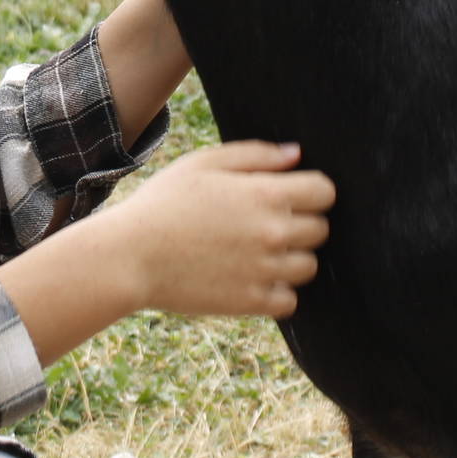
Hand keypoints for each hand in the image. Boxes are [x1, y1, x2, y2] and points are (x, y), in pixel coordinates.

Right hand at [105, 141, 335, 318]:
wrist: (131, 255)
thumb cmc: (164, 203)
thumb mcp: (203, 163)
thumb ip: (255, 155)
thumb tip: (296, 154)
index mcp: (266, 194)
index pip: (325, 191)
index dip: (312, 190)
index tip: (292, 194)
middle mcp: (274, 233)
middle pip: (321, 229)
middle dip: (301, 222)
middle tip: (265, 222)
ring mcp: (266, 270)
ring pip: (309, 266)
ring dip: (291, 257)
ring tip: (256, 250)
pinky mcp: (253, 302)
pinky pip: (289, 300)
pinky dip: (277, 290)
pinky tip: (251, 276)